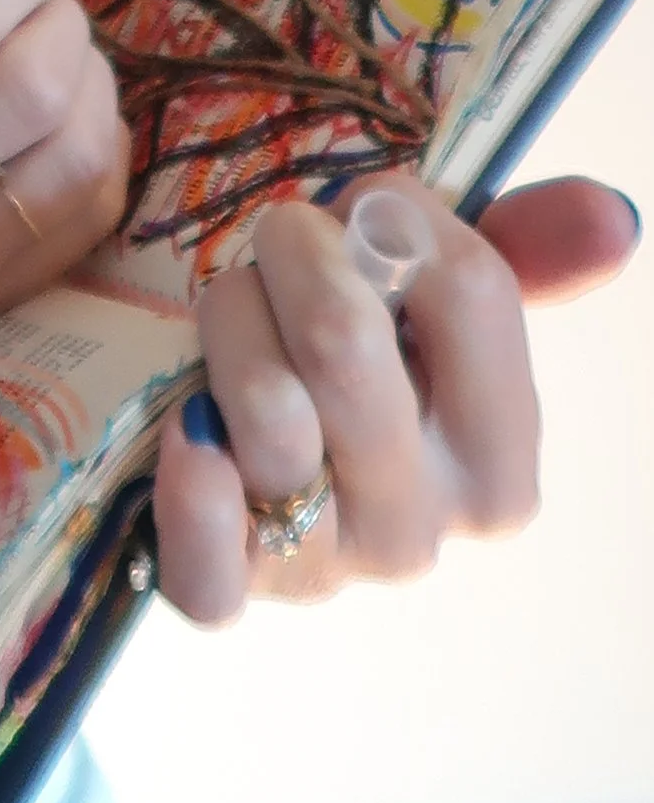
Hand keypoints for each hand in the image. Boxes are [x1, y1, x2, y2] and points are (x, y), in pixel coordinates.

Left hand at [152, 168, 642, 621]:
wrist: (260, 465)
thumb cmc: (369, 362)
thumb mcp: (449, 303)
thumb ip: (532, 251)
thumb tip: (615, 215)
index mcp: (499, 466)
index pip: (469, 289)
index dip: (395, 214)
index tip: (363, 213)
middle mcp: (421, 531)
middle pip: (345, 339)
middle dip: (294, 252)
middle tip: (280, 248)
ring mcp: (325, 566)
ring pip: (262, 406)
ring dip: (227, 320)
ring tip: (234, 317)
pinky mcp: (229, 589)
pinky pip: (206, 561)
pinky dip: (191, 494)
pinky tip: (191, 433)